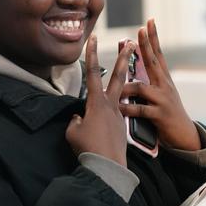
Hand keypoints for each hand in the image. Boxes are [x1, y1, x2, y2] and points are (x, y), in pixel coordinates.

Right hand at [66, 34, 134, 166]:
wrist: (107, 168)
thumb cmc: (87, 148)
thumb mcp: (73, 131)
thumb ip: (76, 119)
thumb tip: (79, 118)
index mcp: (97, 103)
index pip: (93, 73)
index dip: (91, 54)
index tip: (93, 38)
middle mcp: (111, 105)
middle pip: (119, 77)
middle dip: (124, 58)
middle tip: (132, 44)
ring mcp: (118, 116)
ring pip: (118, 96)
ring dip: (119, 87)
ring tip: (116, 91)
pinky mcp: (121, 127)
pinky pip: (113, 117)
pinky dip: (106, 118)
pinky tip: (100, 133)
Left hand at [120, 19, 201, 150]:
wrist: (185, 135)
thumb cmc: (167, 114)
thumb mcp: (160, 95)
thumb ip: (146, 83)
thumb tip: (129, 72)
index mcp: (163, 79)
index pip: (158, 54)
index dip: (153, 38)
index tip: (149, 21)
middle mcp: (164, 85)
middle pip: (153, 61)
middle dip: (146, 45)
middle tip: (140, 30)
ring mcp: (163, 99)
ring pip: (141, 88)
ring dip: (126, 88)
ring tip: (113, 90)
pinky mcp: (160, 115)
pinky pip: (140, 109)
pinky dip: (128, 109)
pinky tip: (119, 109)